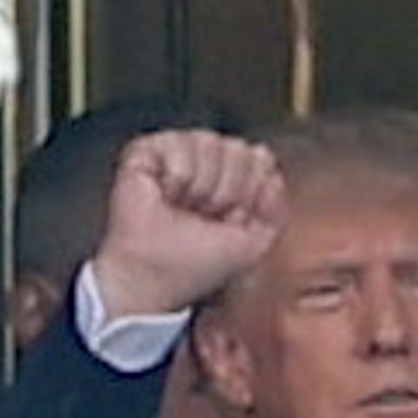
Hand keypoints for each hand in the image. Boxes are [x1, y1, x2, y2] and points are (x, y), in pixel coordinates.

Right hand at [92, 131, 284, 316]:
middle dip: (227, 190)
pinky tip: (163, 196)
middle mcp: (203, 160)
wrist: (156, 276)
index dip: (250, 192)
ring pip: (207, 141)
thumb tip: (266, 157)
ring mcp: (174, 152)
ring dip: (200, 187)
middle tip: (204, 216)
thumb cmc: (198, 264)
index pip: (258, 157)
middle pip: (236, 146)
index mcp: (229, 176)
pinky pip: (177, 145)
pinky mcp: (144, 151)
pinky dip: (176, 178)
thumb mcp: (254, 243)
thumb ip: (274, 204)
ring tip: (182, 207)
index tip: (232, 220)